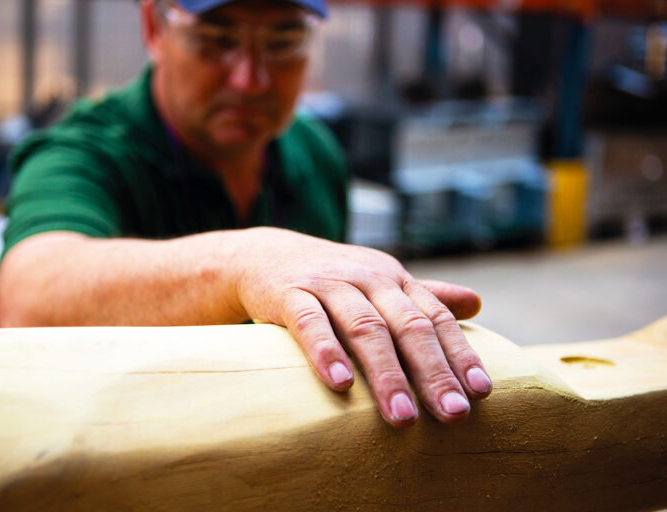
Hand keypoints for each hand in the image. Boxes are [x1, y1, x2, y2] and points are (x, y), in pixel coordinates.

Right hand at [234, 227, 490, 427]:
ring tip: (403, 418)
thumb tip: (476, 303)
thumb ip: (424, 297)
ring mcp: (328, 283)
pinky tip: (341, 384)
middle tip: (453, 414)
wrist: (262, 255)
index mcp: (394, 279)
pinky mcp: (289, 293)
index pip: (435, 317)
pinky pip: (310, 323)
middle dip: (433, 372)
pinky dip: (326, 352)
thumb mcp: (379, 283)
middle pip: (407, 325)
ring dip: (387, 374)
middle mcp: (367, 277)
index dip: (460, 354)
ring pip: (365, 328)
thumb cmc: (331, 279)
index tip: (481, 393)